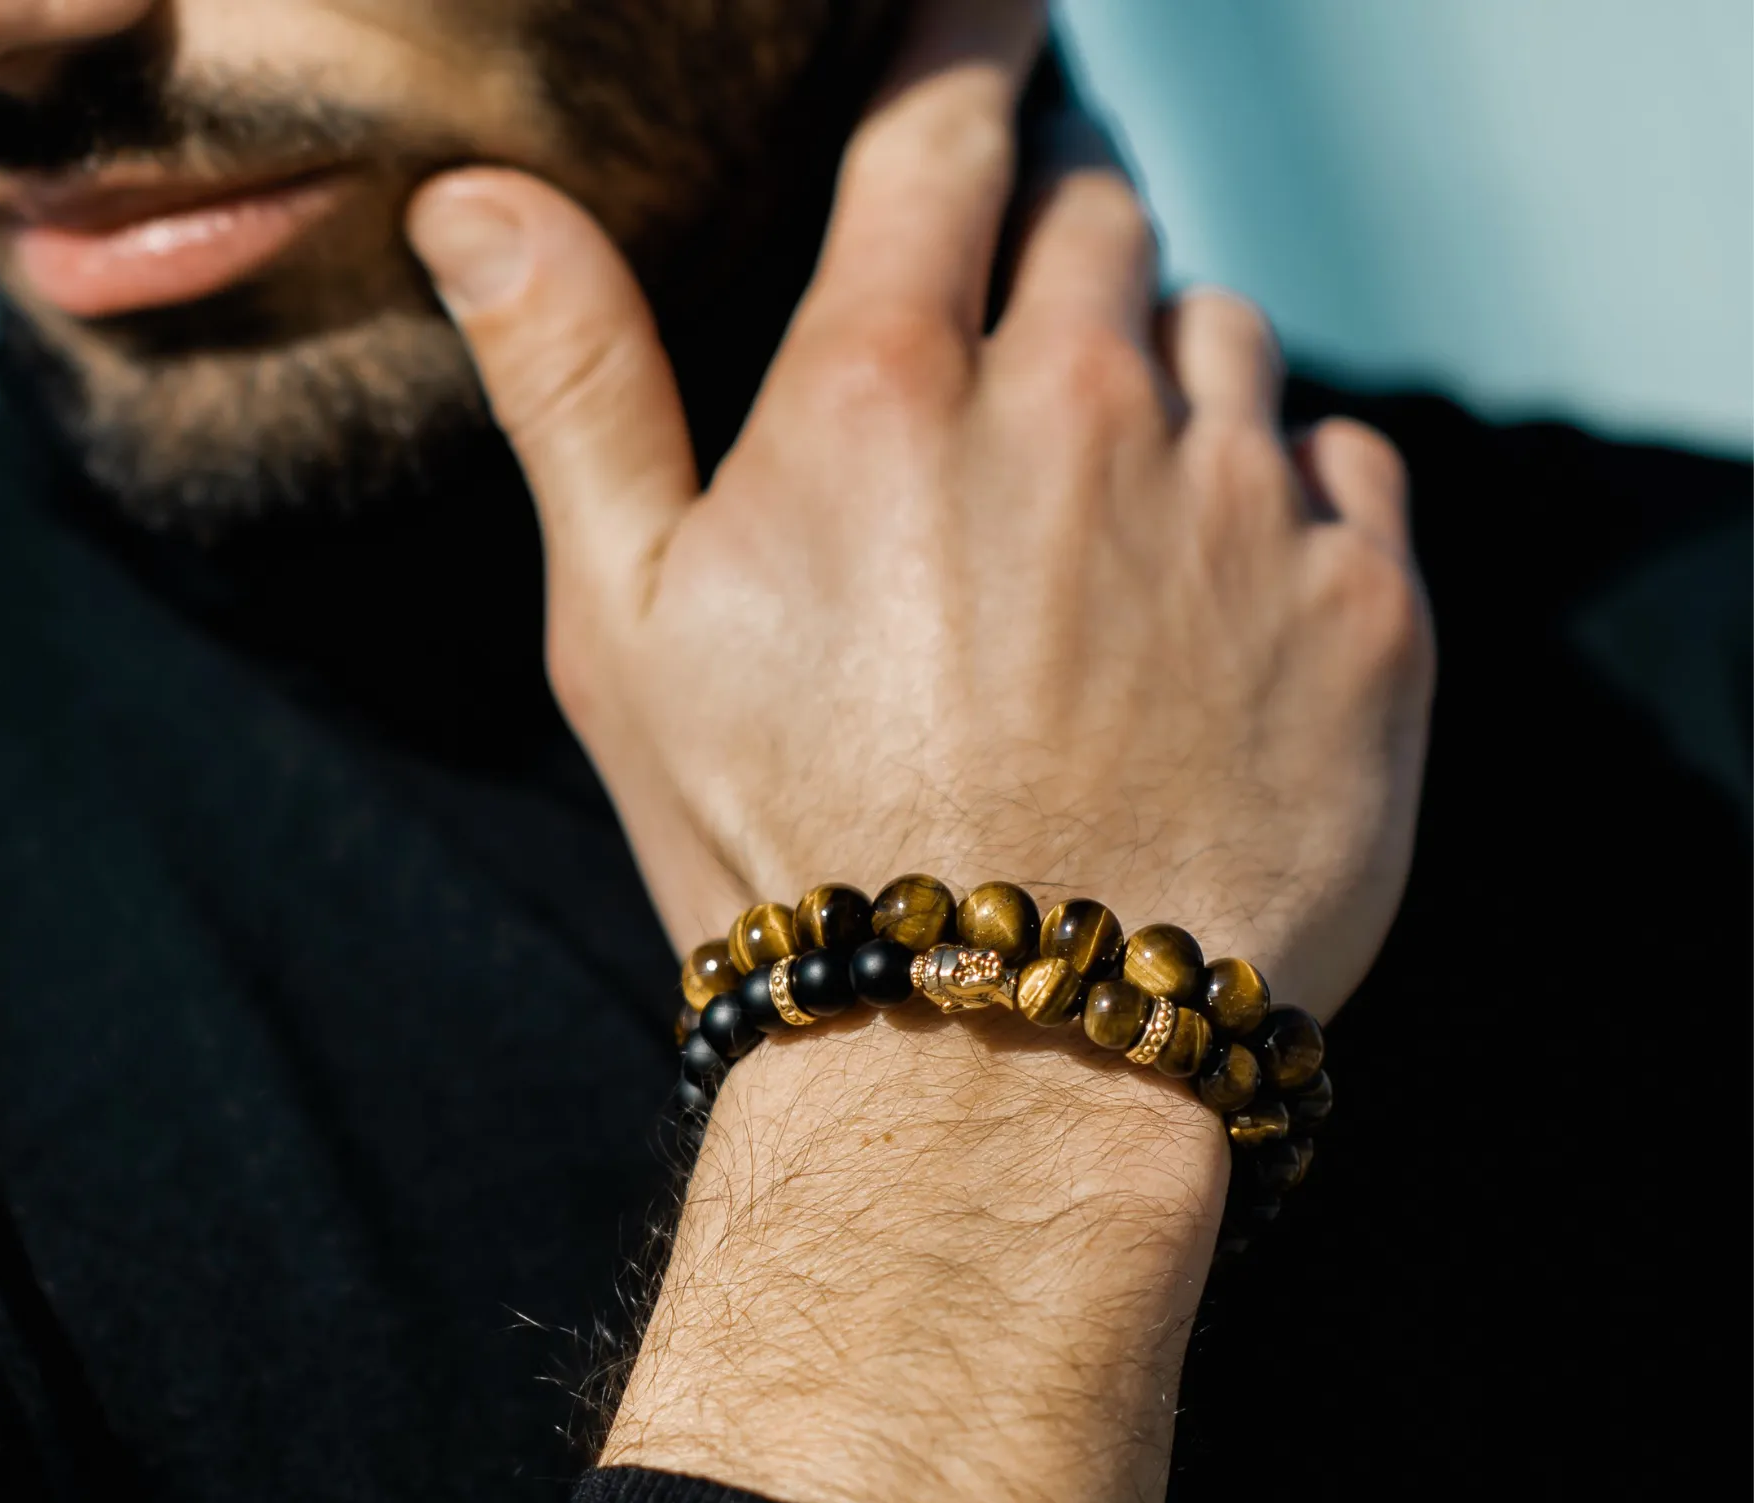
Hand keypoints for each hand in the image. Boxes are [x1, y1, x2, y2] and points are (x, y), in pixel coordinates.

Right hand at [408, 0, 1431, 1021]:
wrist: (1000, 1061)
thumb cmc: (784, 855)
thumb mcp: (628, 635)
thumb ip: (574, 390)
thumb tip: (475, 198)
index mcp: (883, 391)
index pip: (944, 125)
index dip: (967, 40)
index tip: (991, 11)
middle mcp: (1075, 405)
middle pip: (1099, 218)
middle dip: (1056, 264)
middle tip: (1015, 400)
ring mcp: (1234, 505)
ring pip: (1224, 339)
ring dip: (1166, 396)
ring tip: (1100, 553)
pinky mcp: (1363, 609)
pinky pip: (1342, 466)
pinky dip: (1286, 504)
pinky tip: (1213, 620)